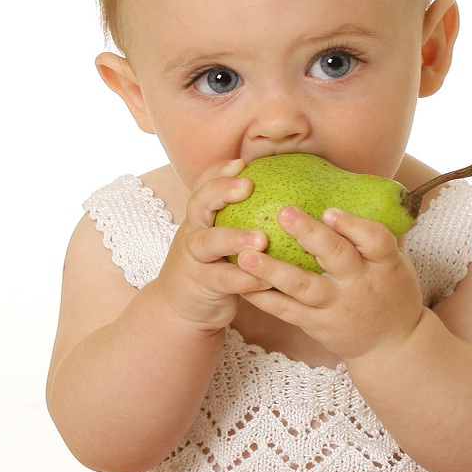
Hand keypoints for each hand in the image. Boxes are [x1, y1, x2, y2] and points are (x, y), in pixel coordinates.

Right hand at [150, 160, 272, 330]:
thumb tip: (290, 198)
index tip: (242, 162)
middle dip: (221, 191)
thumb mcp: (221, 239)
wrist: (181, 308)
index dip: (219, 172)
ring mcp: (193, 259)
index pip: (204, 186)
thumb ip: (244, 220)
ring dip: (233, 238)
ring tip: (262, 239)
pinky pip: (222, 280)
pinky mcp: (200, 285)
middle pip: (199, 204)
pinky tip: (267, 279)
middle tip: (248, 186)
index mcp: (200, 218)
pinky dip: (245, 279)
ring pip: (207, 242)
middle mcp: (193, 233)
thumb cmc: (215, 266)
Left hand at [238, 204, 423, 360]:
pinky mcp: (319, 326)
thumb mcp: (394, 263)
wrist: (392, 345)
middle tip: (284, 213)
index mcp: (386, 265)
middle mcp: (361, 285)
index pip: (376, 240)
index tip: (329, 210)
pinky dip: (264, 297)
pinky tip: (241, 283)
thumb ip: (372, 236)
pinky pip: (288, 311)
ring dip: (272, 270)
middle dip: (310, 235)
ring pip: (303, 287)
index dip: (353, 225)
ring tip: (245, 254)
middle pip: (336, 257)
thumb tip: (344, 189)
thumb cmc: (390, 292)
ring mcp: (338, 307)